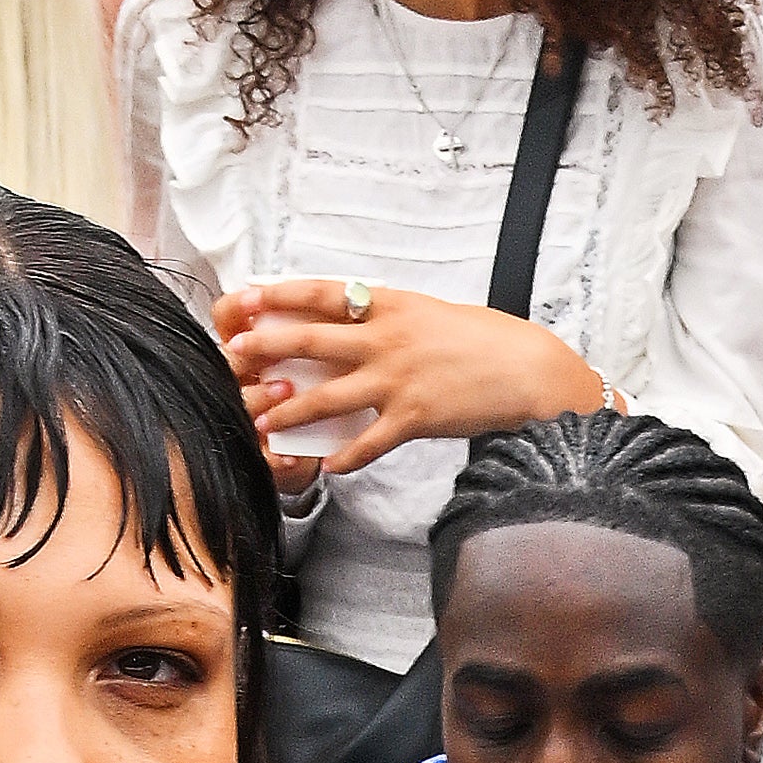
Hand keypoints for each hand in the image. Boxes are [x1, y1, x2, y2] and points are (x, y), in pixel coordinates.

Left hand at [210, 277, 606, 481]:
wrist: (528, 370)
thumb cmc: (483, 339)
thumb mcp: (430, 310)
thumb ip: (389, 314)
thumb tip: (357, 313)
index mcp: (390, 304)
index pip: (322, 293)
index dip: (279, 295)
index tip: (246, 297)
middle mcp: (387, 338)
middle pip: (310, 341)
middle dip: (266, 349)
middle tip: (234, 358)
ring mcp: (398, 379)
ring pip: (328, 395)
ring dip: (290, 413)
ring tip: (263, 425)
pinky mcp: (415, 417)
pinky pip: (369, 442)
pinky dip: (347, 457)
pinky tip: (329, 469)